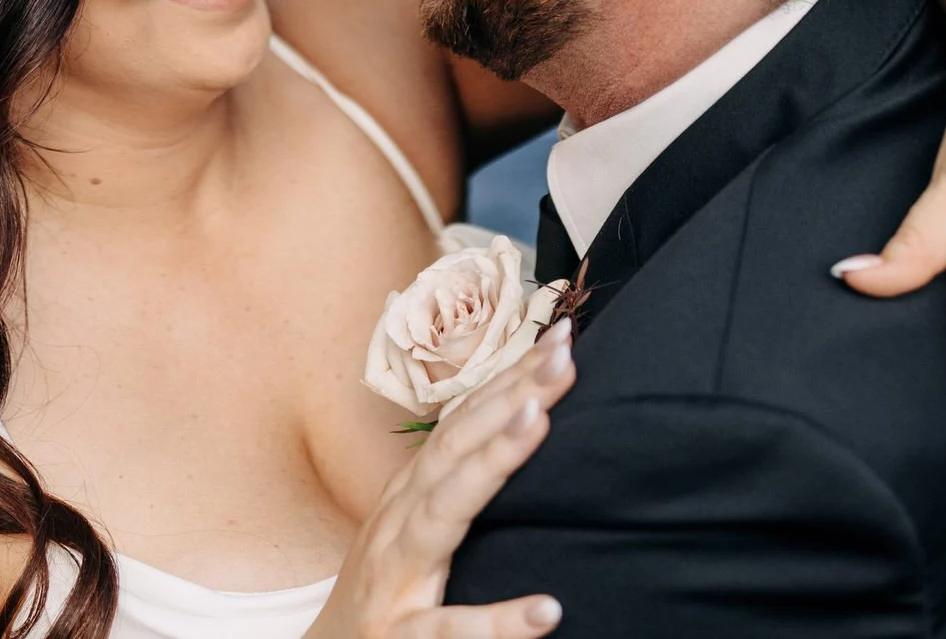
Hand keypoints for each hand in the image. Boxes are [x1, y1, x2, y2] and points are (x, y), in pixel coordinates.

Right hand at [307, 320, 577, 638]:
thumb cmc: (383, 587)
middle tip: (563, 355)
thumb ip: (456, 481)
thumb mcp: (413, 524)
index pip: (460, 423)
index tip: (558, 337)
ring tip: (540, 421)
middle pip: (454, 447)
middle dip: (509, 396)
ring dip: (491, 463)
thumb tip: (520, 425)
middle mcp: (397, 521)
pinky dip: (496, 622)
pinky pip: (450, 631)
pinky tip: (545, 611)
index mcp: (408, 494)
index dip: (506, 378)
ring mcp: (395, 577)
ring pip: (442, 513)